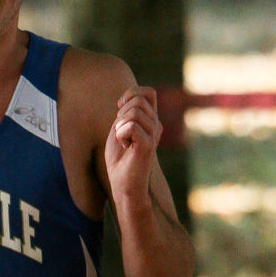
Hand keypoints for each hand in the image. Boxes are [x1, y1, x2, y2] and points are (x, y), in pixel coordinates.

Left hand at [105, 85, 161, 207]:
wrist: (123, 184)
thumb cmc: (119, 159)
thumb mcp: (120, 129)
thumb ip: (126, 112)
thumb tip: (128, 98)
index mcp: (151, 120)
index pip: (148, 92)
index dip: (132, 94)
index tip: (119, 107)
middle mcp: (156, 125)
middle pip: (138, 101)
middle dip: (121, 114)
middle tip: (121, 134)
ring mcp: (154, 134)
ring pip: (134, 112)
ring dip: (120, 127)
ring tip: (124, 143)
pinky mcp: (149, 144)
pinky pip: (131, 126)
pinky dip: (121, 136)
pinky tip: (126, 148)